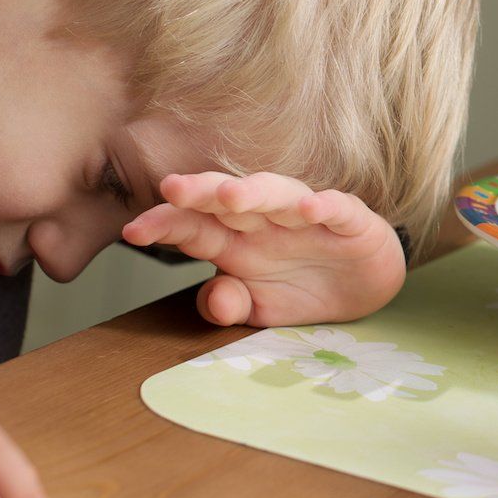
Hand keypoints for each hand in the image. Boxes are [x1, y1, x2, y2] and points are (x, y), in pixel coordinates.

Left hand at [122, 172, 405, 327]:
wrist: (364, 285)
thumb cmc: (302, 288)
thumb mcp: (259, 309)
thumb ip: (229, 304)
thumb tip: (212, 300)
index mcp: (234, 241)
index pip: (192, 226)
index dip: (164, 224)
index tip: (133, 231)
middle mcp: (264, 220)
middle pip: (227, 199)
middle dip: (200, 192)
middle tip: (172, 188)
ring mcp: (305, 216)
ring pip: (277, 194)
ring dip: (255, 192)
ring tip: (231, 197)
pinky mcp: (349, 219)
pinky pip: (336, 208)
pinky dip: (324, 206)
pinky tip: (310, 209)